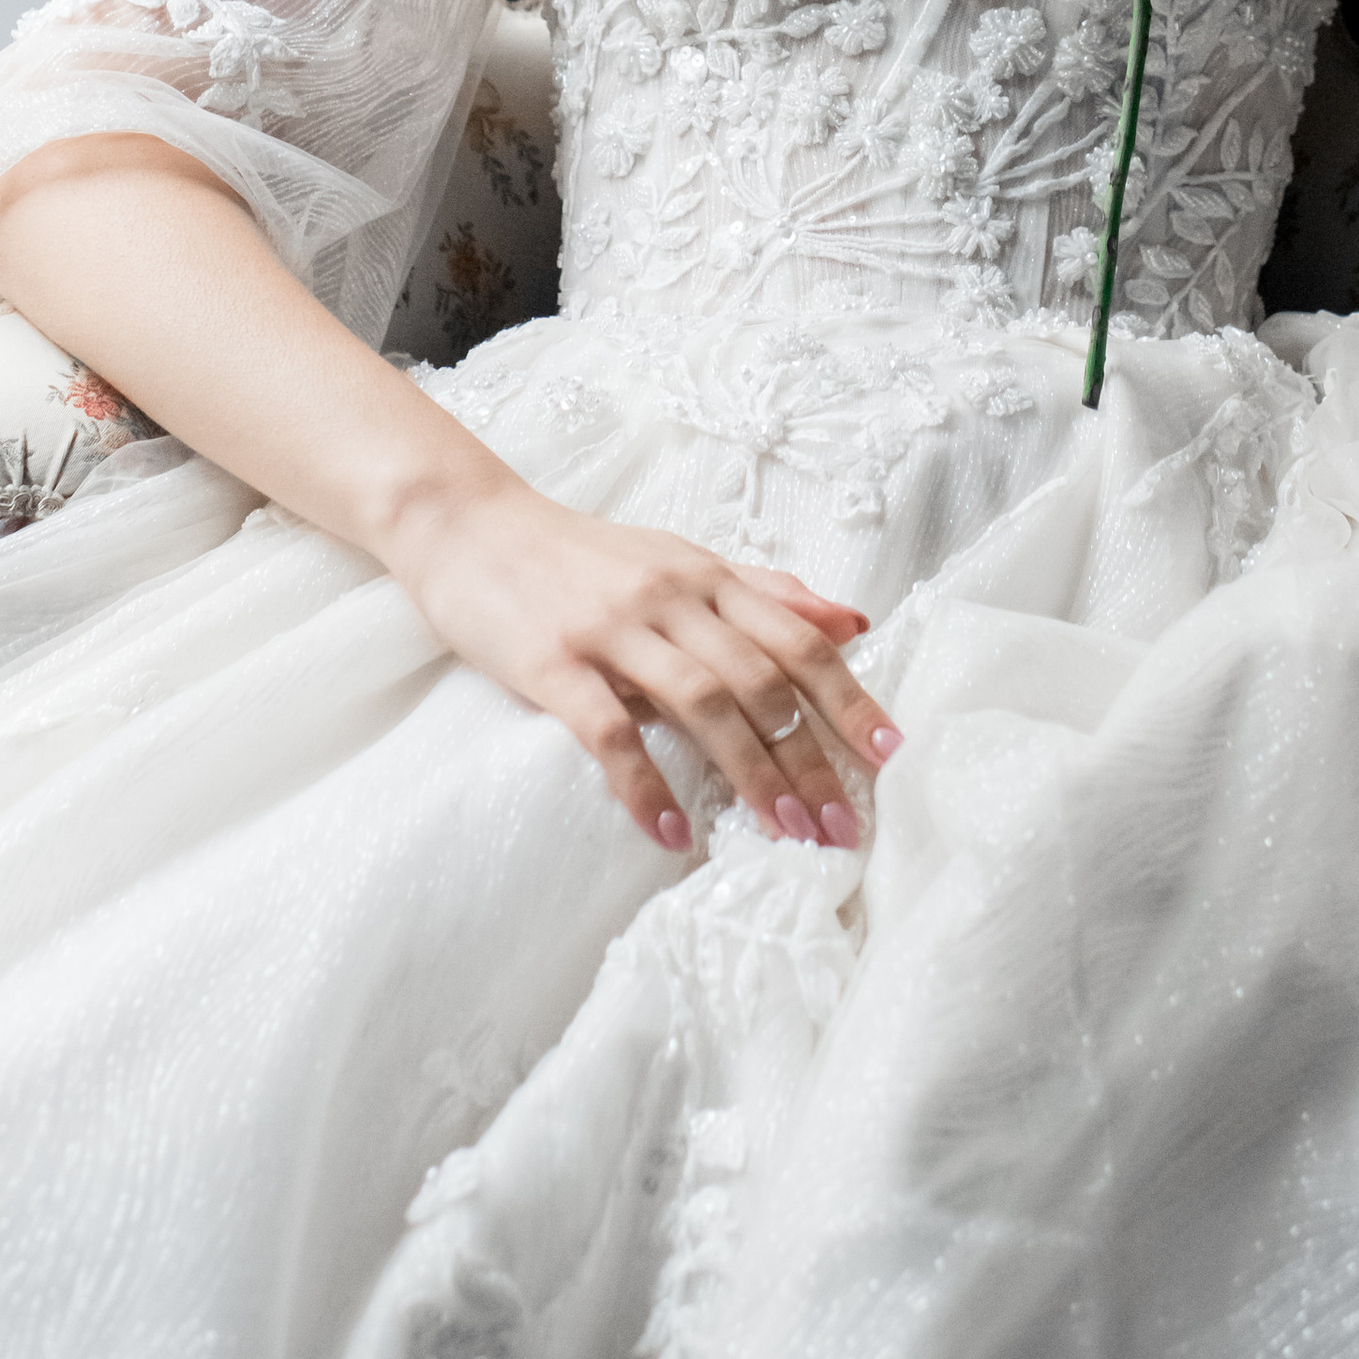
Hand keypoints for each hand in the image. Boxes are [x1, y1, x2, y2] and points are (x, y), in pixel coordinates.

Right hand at [390, 475, 894, 855]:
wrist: (468, 527)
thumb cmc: (580, 555)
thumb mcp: (679, 560)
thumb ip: (763, 593)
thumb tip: (850, 623)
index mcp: (705, 577)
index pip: (797, 640)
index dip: (849, 697)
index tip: (890, 753)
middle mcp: (668, 598)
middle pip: (760, 680)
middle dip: (810, 756)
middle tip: (843, 823)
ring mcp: (609, 630)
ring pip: (701, 703)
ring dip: (751, 773)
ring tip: (784, 832)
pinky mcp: (551, 663)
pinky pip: (609, 731)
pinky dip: (644, 783)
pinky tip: (671, 830)